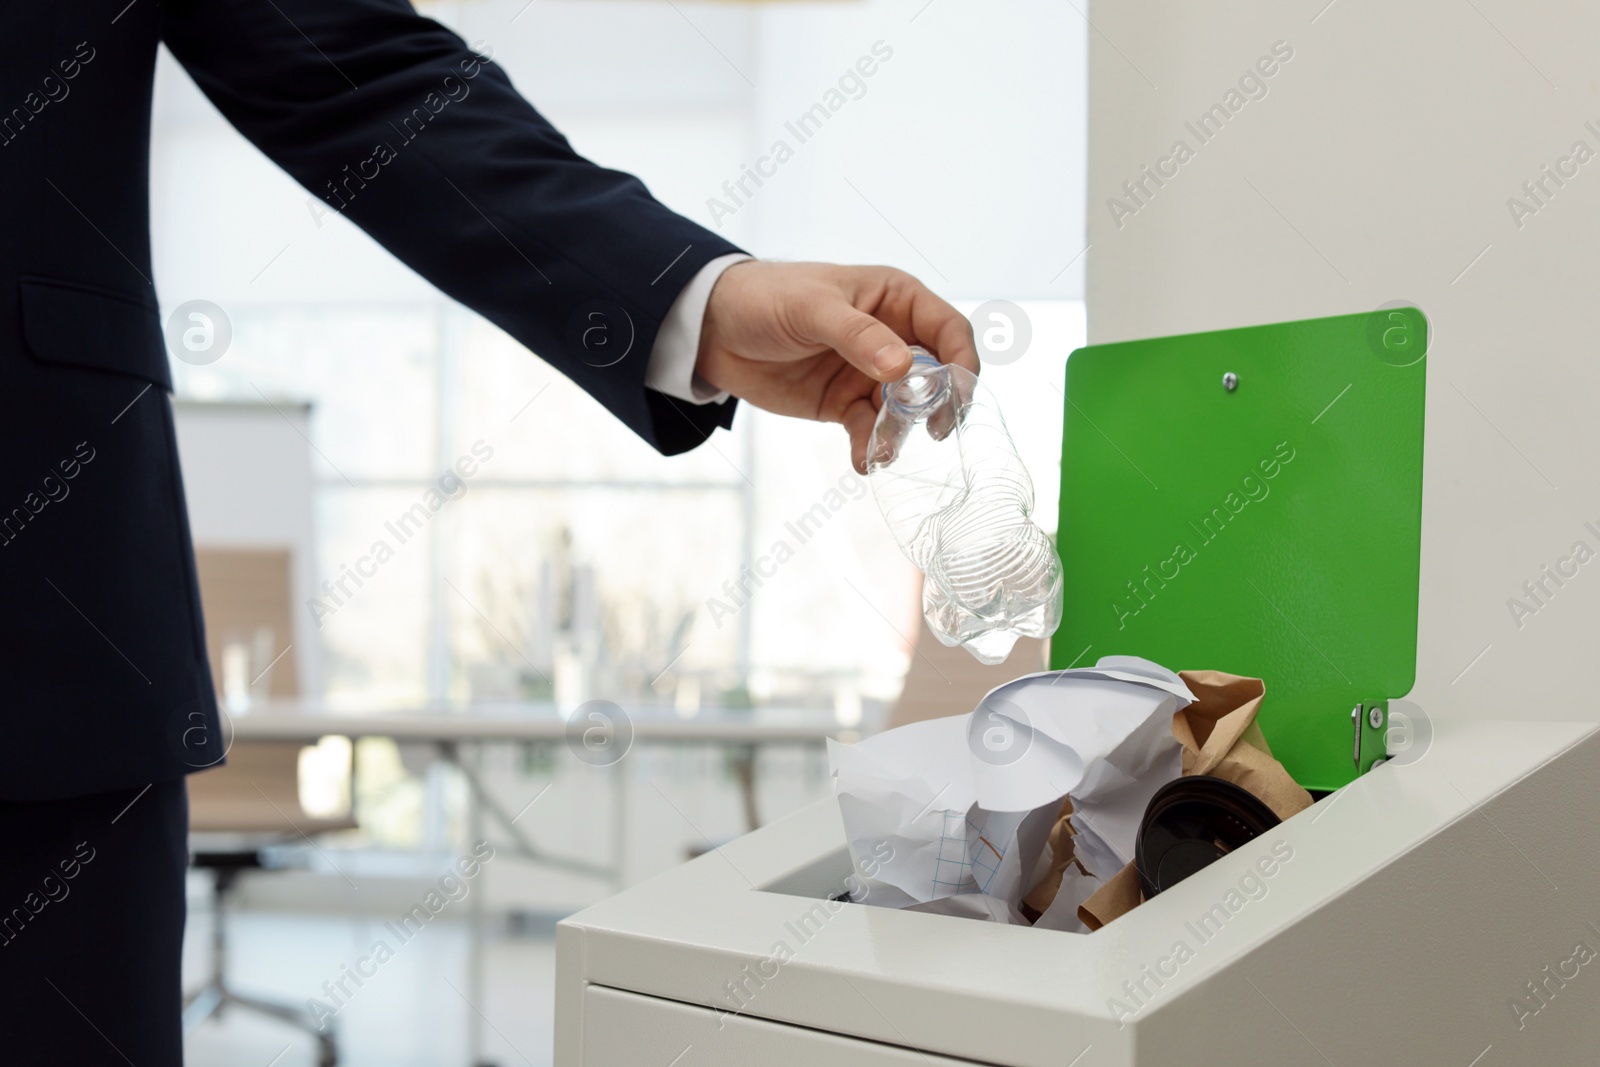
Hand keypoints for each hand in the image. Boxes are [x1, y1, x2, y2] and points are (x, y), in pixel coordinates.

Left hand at [695, 261, 979, 473]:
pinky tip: (864, 461)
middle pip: (937, 376)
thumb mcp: (813, 310)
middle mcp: (891, 336)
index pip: (948, 329)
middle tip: (935, 432)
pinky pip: (870, 429)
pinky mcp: (844, 403)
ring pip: (905, 410)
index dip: (962, 361)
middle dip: (938, 405)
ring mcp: (869, 373)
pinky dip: (871, 446)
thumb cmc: (767, 297)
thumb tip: (903, 368)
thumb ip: (859, 337)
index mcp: (895, 299)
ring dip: (900, 433)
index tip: (960, 394)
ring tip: (881, 450)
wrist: (713, 329)